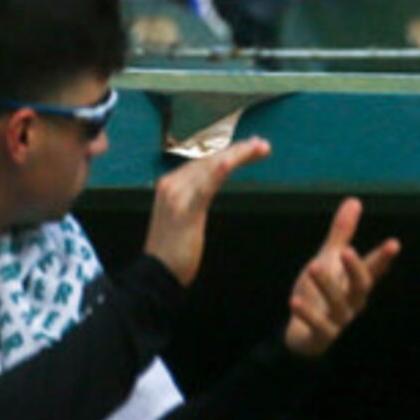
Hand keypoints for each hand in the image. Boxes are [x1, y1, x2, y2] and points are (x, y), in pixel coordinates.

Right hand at [144, 137, 272, 287]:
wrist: (156, 274)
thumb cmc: (173, 246)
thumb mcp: (185, 212)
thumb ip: (197, 193)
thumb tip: (217, 177)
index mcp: (171, 183)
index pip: (205, 160)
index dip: (230, 151)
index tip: (253, 146)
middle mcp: (171, 185)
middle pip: (210, 160)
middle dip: (239, 150)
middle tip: (263, 145)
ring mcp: (176, 197)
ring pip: (211, 167)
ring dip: (237, 155)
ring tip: (258, 148)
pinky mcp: (184, 212)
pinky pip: (203, 189)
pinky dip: (217, 174)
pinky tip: (228, 164)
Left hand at [283, 197, 399, 358]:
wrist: (303, 335)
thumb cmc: (319, 292)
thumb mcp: (328, 259)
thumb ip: (342, 234)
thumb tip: (354, 200)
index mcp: (356, 282)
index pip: (374, 268)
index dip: (384, 257)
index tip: (394, 244)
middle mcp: (353, 301)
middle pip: (360, 285)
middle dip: (355, 268)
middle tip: (346, 251)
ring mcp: (339, 320)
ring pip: (338, 303)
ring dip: (326, 285)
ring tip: (313, 266)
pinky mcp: (322, 335)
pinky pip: (318, 325)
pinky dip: (307, 313)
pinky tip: (295, 301)